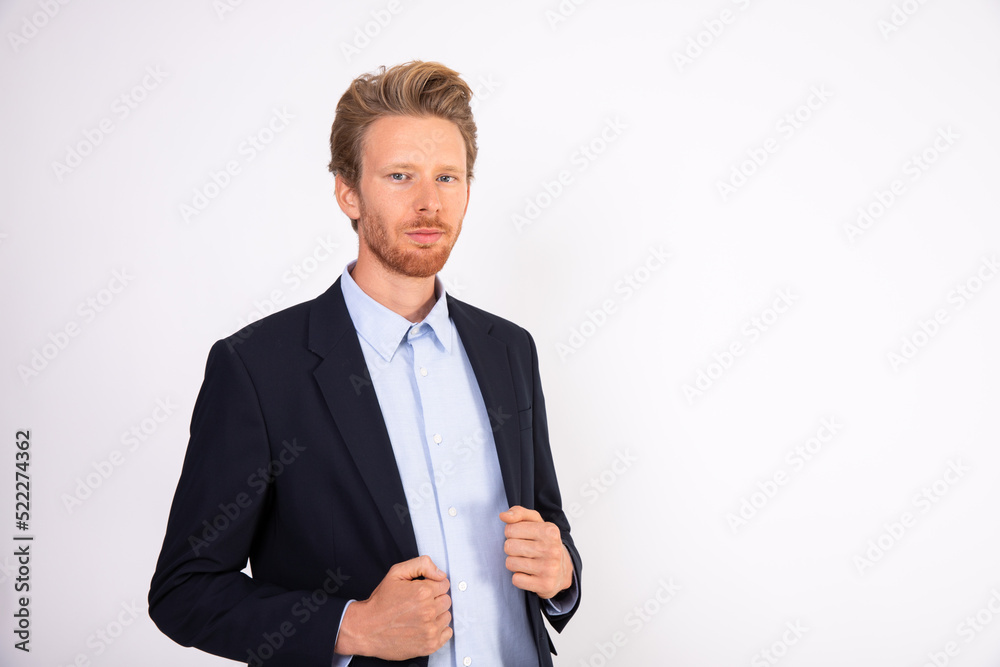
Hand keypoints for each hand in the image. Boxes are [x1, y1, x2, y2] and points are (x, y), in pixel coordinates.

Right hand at [334, 555, 451, 659]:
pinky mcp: (430, 645)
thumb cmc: (380, 602)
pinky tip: (424, 627)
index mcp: (422, 592)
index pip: (444, 584)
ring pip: (447, 616)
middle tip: (419, 603)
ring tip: (419, 616)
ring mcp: (430, 629)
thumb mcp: (396, 573)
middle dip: (435, 599)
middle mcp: (428, 611)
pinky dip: (439, 630)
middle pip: (446, 600)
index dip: (433, 585)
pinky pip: (447, 633)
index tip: (423, 590)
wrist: (366, 629)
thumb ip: (422, 565)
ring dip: (437, 615)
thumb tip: (440, 573)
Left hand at [500, 506, 572, 598]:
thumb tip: (503, 516)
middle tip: (524, 551)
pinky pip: (516, 580)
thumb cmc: (545, 543)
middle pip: (508, 546)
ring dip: (514, 563)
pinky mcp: (545, 584)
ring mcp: (549, 568)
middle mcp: (551, 549)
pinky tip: (529, 574)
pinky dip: (519, 577)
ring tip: (526, 562)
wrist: (563, 570)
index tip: (523, 537)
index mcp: (549, 531)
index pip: (510, 529)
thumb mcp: (535, 522)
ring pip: (510, 563)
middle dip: (512, 549)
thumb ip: (519, 513)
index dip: (512, 533)